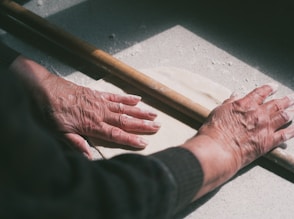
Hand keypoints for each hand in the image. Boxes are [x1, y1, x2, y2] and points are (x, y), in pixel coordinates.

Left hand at [43, 76, 159, 157]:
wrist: (45, 89)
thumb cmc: (51, 112)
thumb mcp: (60, 132)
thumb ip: (76, 143)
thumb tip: (88, 156)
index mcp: (93, 125)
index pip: (116, 134)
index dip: (131, 139)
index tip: (145, 142)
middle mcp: (101, 113)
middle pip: (126, 120)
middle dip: (143, 125)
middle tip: (158, 126)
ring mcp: (100, 102)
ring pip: (124, 108)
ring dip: (140, 112)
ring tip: (154, 114)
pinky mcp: (97, 94)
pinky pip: (116, 96)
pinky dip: (128, 98)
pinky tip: (138, 99)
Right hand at [183, 83, 293, 198]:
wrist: (218, 149)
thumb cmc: (215, 131)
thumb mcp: (219, 111)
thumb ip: (230, 103)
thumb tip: (235, 96)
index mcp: (246, 104)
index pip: (261, 92)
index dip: (269, 89)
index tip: (274, 87)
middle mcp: (258, 113)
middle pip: (277, 103)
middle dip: (287, 99)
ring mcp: (265, 127)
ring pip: (284, 116)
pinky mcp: (268, 142)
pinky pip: (285, 135)